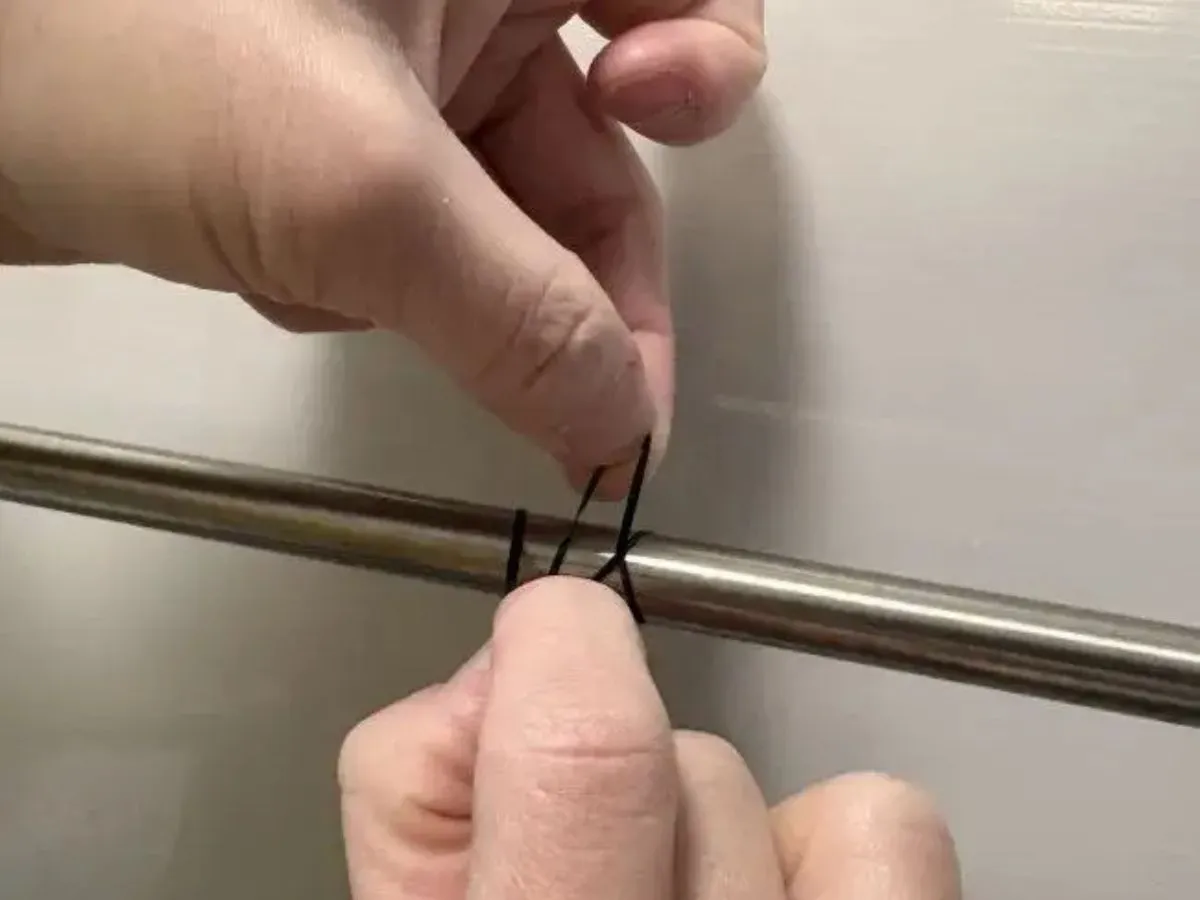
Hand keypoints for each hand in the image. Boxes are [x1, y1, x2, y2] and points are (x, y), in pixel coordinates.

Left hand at [0, 0, 765, 489]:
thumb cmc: (84, 32)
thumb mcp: (353, 181)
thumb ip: (518, 313)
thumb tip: (615, 419)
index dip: (706, 58)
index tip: (658, 121)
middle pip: (588, 140)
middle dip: (572, 272)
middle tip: (586, 393)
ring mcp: (383, 63)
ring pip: (493, 213)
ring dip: (438, 285)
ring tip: (328, 271)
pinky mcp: (323, 134)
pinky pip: (408, 236)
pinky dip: (362, 278)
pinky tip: (274, 265)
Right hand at [338, 578, 961, 899]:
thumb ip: (412, 811)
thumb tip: (491, 685)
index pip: (579, 751)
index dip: (549, 653)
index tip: (538, 656)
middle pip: (655, 752)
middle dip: (592, 751)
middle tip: (577, 830)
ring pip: (749, 778)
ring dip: (696, 813)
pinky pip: (879, 828)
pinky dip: (820, 844)